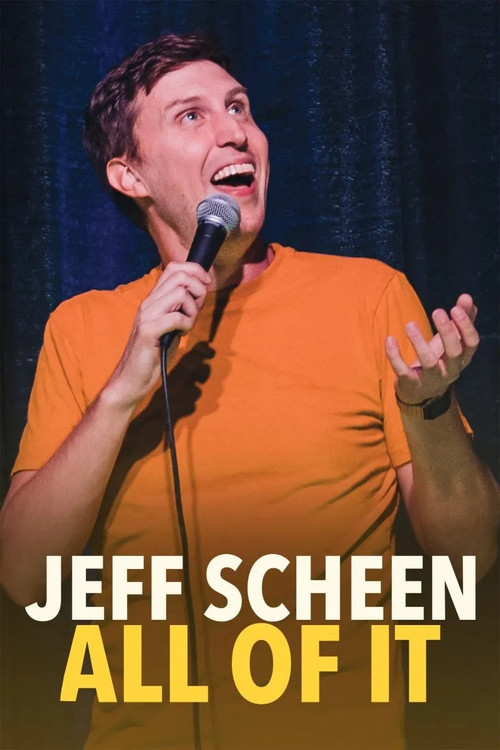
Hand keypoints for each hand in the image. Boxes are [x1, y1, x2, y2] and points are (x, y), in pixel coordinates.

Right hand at [103, 262, 210, 409]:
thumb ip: (181, 309)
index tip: (205, 285)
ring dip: (192, 309)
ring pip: (180, 293)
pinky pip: (176, 317)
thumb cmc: (153, 353)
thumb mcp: (170, 326)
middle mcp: (148, 302)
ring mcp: (147, 315)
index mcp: (153, 299)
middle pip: (180, 276)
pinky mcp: (148, 331)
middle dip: (198, 290)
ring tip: (187, 325)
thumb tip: (199, 295)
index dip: (195, 271)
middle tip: (196, 310)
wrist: (132, 378)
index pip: (174, 268)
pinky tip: (181, 334)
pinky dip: (186, 324)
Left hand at [385, 294, 478, 404]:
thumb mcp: (450, 342)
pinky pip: (403, 371)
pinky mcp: (411, 384)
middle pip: (454, 352)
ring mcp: (430, 379)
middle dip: (447, 331)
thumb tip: (466, 296)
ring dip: (419, 342)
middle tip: (438, 311)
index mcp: (462, 359)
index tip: (455, 307)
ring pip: (429, 362)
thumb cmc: (439, 360)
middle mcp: (450, 370)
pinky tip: (389, 339)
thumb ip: (459, 320)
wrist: (421, 393)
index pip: (471, 343)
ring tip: (409, 324)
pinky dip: (395, 355)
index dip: (466, 326)